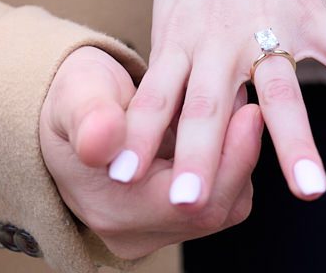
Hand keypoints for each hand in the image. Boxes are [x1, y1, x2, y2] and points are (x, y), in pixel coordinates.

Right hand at [39, 44, 261, 258]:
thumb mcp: (75, 94)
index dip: (226, 161)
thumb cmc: (75, 95)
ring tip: (239, 109)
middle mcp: (134, 230)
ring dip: (236, 157)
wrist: (73, 105)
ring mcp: (155, 226)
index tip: (247, 110)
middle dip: (239, 157)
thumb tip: (103, 139)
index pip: (187, 204)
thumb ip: (90, 116)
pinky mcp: (172, 213)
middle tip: (253, 107)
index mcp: (110, 207)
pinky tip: (225, 123)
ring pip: (222, 204)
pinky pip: (217, 194)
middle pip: (212, 210)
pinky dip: (226, 159)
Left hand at [109, 0, 325, 207]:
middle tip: (188, 204)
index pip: (157, 95)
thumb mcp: (172, 13)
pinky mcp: (313, 13)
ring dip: (295, 141)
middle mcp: (222, 35)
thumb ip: (171, 70)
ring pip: (282, 89)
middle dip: (198, 153)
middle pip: (210, 102)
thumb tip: (153, 133)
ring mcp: (271, 24)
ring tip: (312, 193)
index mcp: (182, 36)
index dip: (138, 135)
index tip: (120, 178)